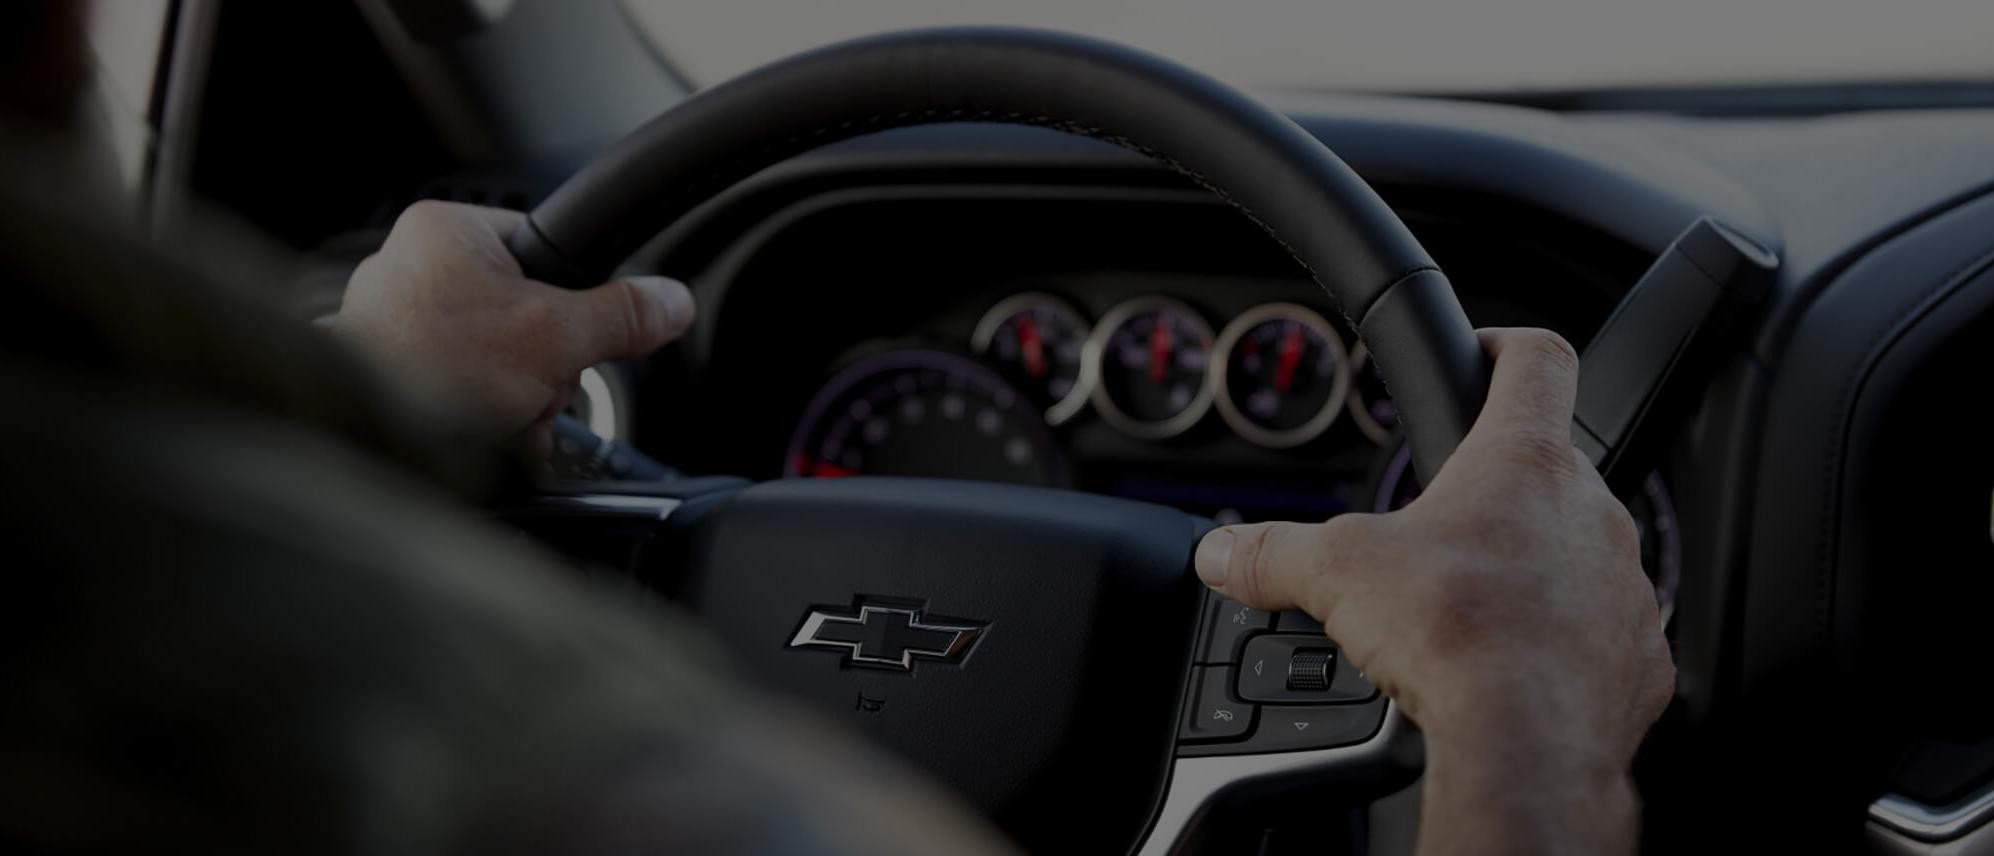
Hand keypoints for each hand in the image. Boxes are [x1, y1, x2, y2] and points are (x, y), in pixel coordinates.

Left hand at [335, 201, 693, 452]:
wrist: (363, 435)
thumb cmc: (430, 370)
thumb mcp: (555, 337)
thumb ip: (620, 316)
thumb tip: (670, 301)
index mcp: (447, 231)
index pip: (540, 247)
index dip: (571, 299)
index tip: (575, 334)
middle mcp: (410, 266)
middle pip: (522, 310)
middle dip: (542, 366)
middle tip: (535, 387)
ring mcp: (390, 320)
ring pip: (491, 355)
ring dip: (514, 397)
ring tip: (504, 416)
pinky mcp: (384, 370)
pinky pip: (454, 384)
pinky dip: (476, 413)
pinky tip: (480, 432)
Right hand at [1192, 328, 1672, 854]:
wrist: (1531, 742)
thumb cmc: (1458, 636)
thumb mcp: (1335, 575)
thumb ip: (1272, 554)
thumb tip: (1223, 552)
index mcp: (1521, 461)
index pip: (1537, 360)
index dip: (1507, 346)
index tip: (1486, 355)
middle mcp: (1590, 511)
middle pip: (1550, 471)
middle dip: (1496, 496)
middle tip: (1442, 533)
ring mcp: (1623, 585)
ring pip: (1579, 556)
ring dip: (1533, 571)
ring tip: (1473, 612)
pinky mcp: (1639, 657)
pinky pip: (1603, 635)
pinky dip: (1563, 646)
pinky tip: (1514, 671)